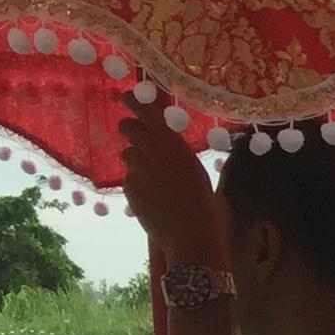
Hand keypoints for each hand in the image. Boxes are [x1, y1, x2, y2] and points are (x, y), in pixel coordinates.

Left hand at [118, 100, 230, 266]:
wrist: (193, 236)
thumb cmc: (208, 206)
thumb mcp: (199, 174)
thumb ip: (181, 159)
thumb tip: (177, 159)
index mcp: (170, 141)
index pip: (144, 110)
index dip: (133, 101)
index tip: (126, 97)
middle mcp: (148, 150)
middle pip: (126, 128)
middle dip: (130, 131)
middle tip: (140, 141)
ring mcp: (135, 170)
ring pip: (128, 157)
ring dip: (137, 163)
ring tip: (156, 182)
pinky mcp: (129, 189)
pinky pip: (130, 181)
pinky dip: (139, 187)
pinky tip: (155, 202)